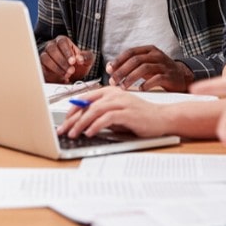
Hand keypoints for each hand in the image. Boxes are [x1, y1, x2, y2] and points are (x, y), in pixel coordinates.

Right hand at [40, 35, 94, 82]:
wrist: (71, 75)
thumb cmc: (77, 63)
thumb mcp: (86, 59)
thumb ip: (86, 57)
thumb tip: (80, 59)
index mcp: (63, 41)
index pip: (62, 42)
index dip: (67, 52)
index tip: (73, 62)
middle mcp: (52, 46)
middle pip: (52, 49)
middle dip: (62, 61)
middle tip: (71, 70)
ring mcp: (45, 55)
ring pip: (45, 58)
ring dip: (56, 67)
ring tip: (66, 75)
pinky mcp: (41, 66)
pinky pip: (40, 68)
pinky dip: (49, 74)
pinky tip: (59, 78)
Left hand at [57, 86, 171, 137]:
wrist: (162, 118)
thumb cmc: (139, 117)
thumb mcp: (117, 113)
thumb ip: (101, 114)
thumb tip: (80, 123)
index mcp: (110, 91)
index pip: (85, 99)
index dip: (72, 110)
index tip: (64, 122)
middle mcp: (114, 94)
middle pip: (87, 105)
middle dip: (72, 119)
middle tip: (63, 130)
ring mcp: (122, 102)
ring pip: (95, 111)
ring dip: (81, 123)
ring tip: (73, 134)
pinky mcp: (128, 112)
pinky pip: (107, 118)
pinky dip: (96, 125)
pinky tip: (89, 133)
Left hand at [107, 45, 193, 91]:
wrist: (181, 77)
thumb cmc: (159, 71)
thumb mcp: (145, 64)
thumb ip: (129, 64)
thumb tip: (109, 67)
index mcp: (149, 50)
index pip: (130, 52)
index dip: (118, 60)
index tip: (109, 70)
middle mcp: (156, 55)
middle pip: (136, 60)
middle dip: (122, 71)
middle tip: (113, 81)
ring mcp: (164, 65)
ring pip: (144, 68)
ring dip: (131, 78)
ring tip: (123, 87)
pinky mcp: (170, 76)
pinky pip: (157, 78)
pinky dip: (147, 84)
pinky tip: (140, 89)